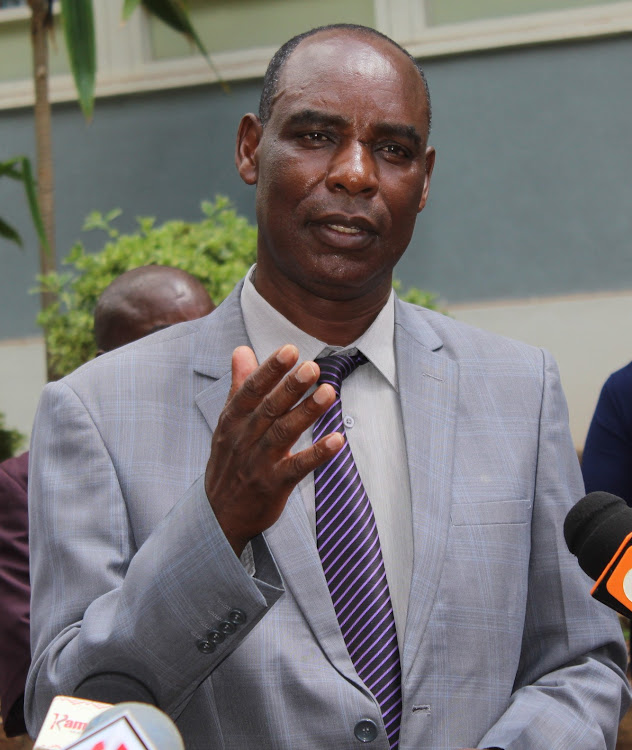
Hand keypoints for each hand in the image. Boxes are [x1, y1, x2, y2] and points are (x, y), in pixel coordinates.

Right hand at [204, 344, 342, 555]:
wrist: (219, 515)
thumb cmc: (228, 461)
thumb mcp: (228, 423)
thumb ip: (239, 386)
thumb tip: (242, 350)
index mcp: (233, 420)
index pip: (251, 390)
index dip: (270, 370)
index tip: (289, 351)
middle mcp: (244, 439)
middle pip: (269, 409)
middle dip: (291, 387)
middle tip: (313, 367)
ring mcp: (258, 463)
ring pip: (283, 434)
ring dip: (307, 413)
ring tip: (328, 392)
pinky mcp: (274, 485)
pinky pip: (298, 468)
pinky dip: (317, 454)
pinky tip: (337, 440)